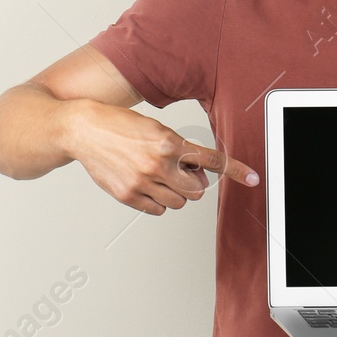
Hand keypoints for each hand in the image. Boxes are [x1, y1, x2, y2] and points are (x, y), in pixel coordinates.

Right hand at [64, 100, 258, 214]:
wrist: (83, 130)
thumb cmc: (118, 126)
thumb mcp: (155, 129)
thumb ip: (179, 152)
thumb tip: (198, 175)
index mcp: (168, 142)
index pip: (211, 159)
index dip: (236, 170)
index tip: (253, 179)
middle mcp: (157, 164)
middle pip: (196, 190)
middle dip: (192, 183)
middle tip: (179, 172)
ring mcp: (142, 182)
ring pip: (179, 203)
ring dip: (175, 193)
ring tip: (158, 176)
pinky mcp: (128, 195)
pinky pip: (158, 209)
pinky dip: (158, 201)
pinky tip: (146, 184)